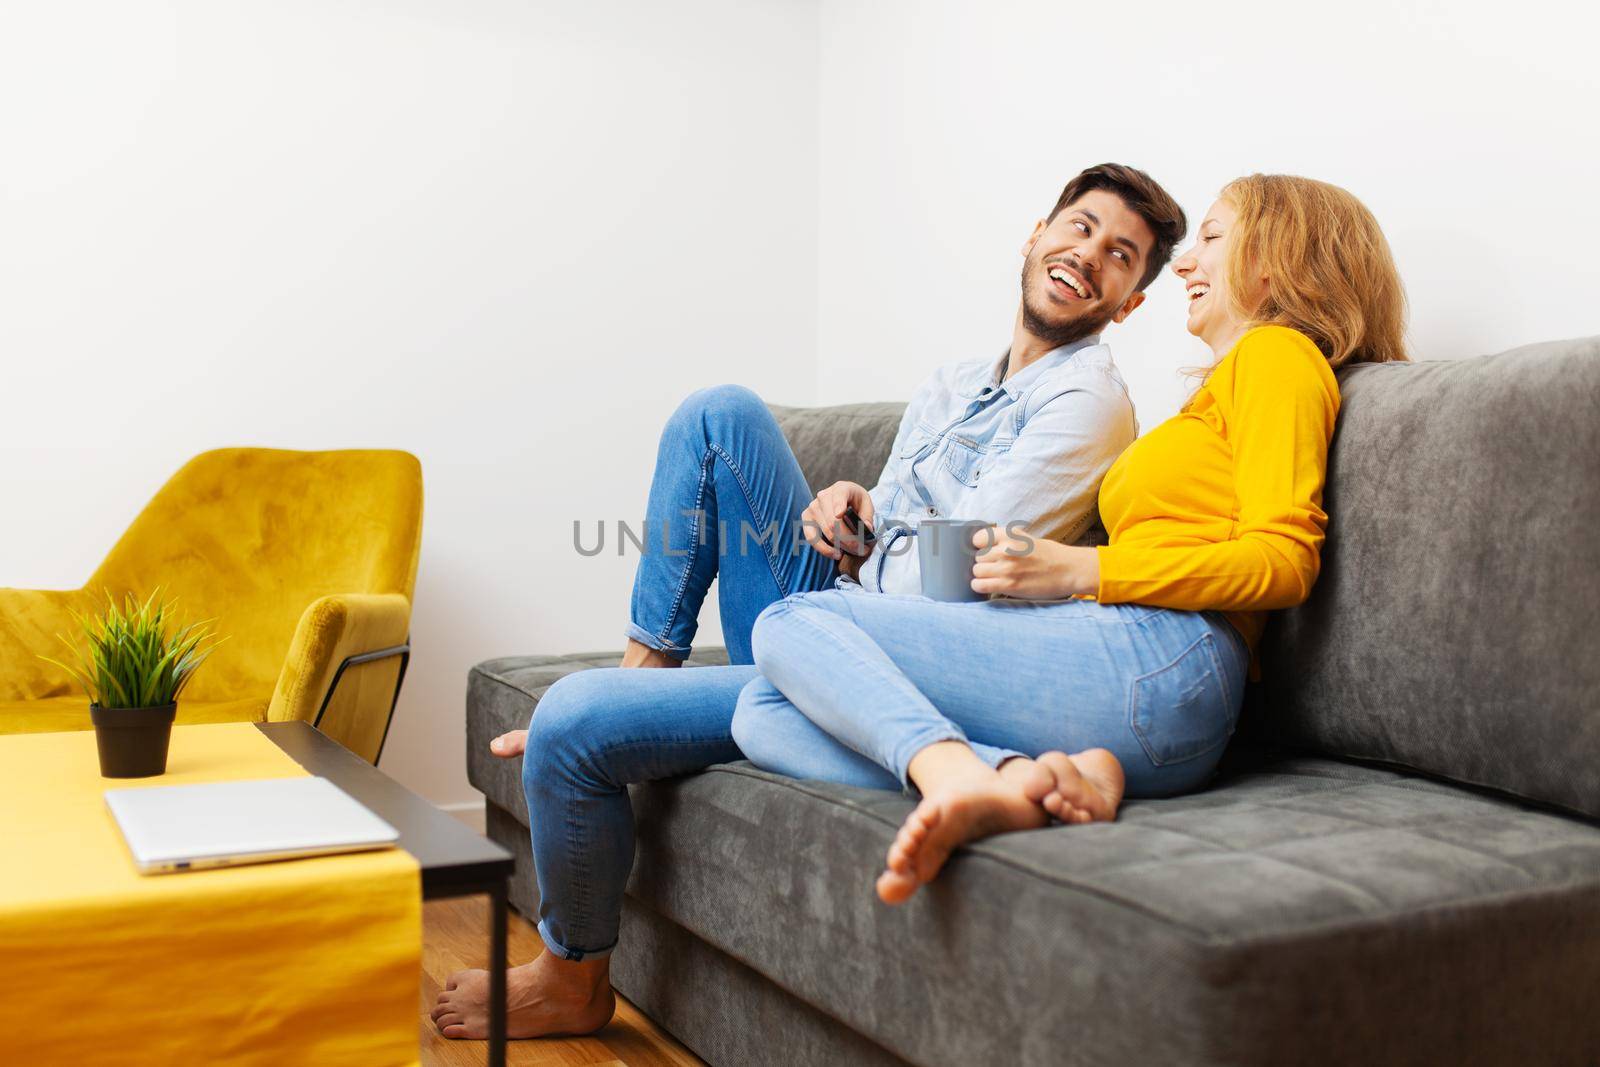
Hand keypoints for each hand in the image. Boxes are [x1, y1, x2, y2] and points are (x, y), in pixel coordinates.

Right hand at [802, 481, 874, 559]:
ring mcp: (813, 507)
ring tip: (854, 552)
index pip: (838, 496)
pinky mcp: (806, 518)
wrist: (844, 500)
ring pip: (826, 531)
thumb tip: (866, 528)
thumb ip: (867, 516)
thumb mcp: (866, 505)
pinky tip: (836, 554)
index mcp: (841, 488)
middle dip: (850, 539)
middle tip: (862, 550)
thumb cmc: (856, 502)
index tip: (840, 514)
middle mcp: (823, 496)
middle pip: (834, 522)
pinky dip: (824, 549)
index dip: (838, 505)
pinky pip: (811, 537)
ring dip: (842, 545)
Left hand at [969, 524, 1098, 599]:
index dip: (980, 546)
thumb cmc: (1049, 555)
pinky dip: (981, 587)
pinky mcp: (1009, 585)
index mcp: (1011, 534)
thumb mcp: (1025, 539)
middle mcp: (1007, 549)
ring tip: (996, 577)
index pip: (978, 538)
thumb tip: (981, 547)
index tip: (986, 551)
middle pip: (977, 557)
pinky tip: (991, 586)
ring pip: (977, 571)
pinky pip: (979, 585)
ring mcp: (1007, 567)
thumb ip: (1005, 540)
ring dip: (983, 576)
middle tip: (997, 567)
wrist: (1069, 570)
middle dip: (985, 563)